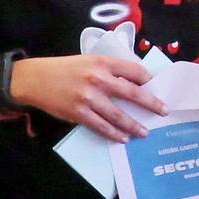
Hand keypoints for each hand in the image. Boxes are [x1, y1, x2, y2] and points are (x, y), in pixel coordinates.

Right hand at [11, 53, 167, 142]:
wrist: (35, 79)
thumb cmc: (64, 69)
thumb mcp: (89, 60)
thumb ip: (109, 69)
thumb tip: (133, 82)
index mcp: (103, 63)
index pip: (134, 70)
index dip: (149, 80)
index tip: (157, 87)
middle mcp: (98, 79)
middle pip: (132, 93)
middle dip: (151, 104)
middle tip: (163, 111)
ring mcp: (88, 98)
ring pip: (118, 115)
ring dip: (134, 125)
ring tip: (145, 132)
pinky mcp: (78, 113)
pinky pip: (101, 126)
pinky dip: (114, 133)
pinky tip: (123, 138)